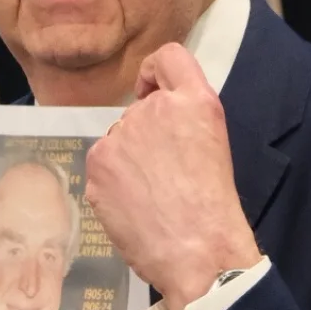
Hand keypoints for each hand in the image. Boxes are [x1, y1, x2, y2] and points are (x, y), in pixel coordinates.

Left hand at [85, 43, 259, 309]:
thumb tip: (155, 112)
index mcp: (194, 102)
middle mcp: (155, 109)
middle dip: (145, 134)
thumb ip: (183, 116)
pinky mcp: (98, 161)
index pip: (168, 56)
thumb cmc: (212, 208)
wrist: (198, 253)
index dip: (155, 72)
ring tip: (151, 194)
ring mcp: (122, 134)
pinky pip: (101, 162)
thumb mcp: (212, 143)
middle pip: (138, 108)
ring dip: (128, 158)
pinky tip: (133, 204)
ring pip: (118, 138)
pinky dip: (112, 180)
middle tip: (164, 172)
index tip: (153, 91)